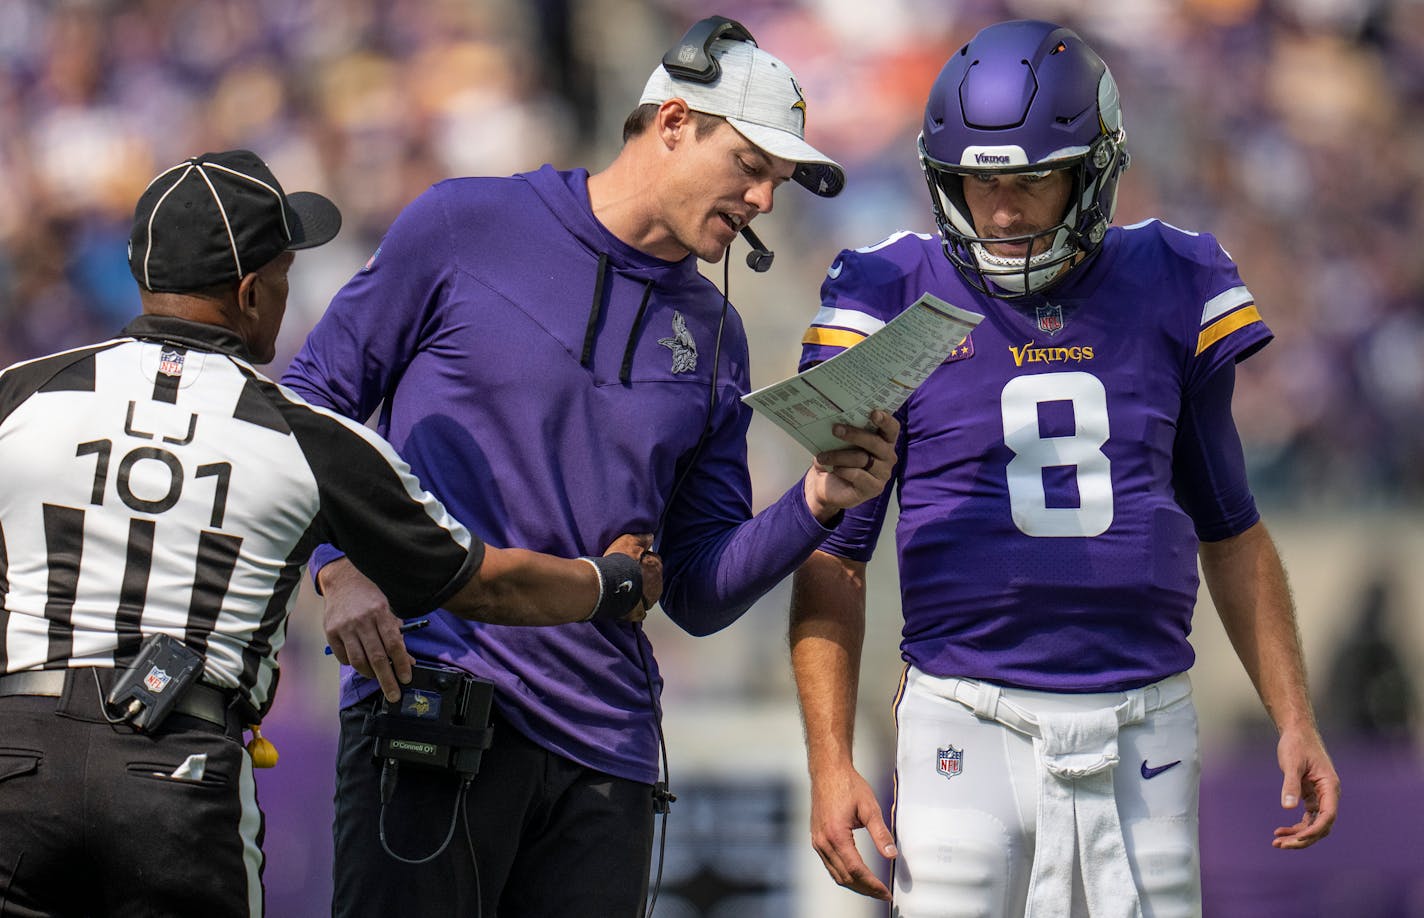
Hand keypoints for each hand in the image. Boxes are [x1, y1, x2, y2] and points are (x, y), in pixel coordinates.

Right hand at [319, 557, 412, 701]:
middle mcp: (362, 621)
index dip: (401, 664)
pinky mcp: (331, 632)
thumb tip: (408, 660)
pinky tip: (360, 663)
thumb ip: (396, 633)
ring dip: (370, 674)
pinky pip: (344, 657)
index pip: (394, 644)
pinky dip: (353, 665)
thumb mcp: (387, 609)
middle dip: (387, 680)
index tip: (406, 678)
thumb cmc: (369, 597)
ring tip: (377, 678)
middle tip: (394, 694)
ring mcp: (345, 627)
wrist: (343, 581)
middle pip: (377, 657)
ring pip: (358, 661)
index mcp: (380, 612)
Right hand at [602, 533, 661, 620]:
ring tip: (623, 588)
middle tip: (627, 574)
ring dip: (639, 591)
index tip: (632, 560)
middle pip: (651, 578)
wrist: (605, 586)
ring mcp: (647, 600)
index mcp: (656, 567)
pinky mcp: (638, 613)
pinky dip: (633, 606)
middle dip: (642, 576)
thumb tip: (650, 536)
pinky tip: (623, 602)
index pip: (654, 560)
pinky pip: (638, 610)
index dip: (642, 559)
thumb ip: (642, 538)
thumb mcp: (629, 541)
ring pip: (646, 594)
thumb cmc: (618, 564)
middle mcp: (656, 584)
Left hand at [804, 409, 900, 521]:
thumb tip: (836, 420)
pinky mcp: (874, 488)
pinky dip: (843, 470)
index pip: (891, 428)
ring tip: (822, 456)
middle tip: (835, 429)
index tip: (873, 412)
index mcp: (884, 441)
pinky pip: (858, 475)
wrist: (825, 487)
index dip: (885, 420)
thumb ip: (844, 431)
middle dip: (855, 434)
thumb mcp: (838, 443)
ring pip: (862, 459)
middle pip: (876, 442)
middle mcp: (888, 456)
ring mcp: (883, 474)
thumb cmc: (836, 460)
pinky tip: (834, 470)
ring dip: (839, 456)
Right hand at [808, 762, 896, 899]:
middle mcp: (823, 841)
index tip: (885, 891)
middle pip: (845, 876)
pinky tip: (856, 875)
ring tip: (872, 888)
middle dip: (865, 889)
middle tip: (882, 894)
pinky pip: (830, 865)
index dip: (872, 884)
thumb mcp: (869, 808)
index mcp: (836, 835)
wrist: (828, 772)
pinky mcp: (817, 839)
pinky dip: (844, 875)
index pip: (856, 869)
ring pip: (836, 874)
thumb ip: (881, 833)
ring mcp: (818, 842)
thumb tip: (891, 854)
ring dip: (855, 885)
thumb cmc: (847, 785)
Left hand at [1271, 726, 1339, 848]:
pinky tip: (1280, 832)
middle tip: (1280, 845)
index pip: (1328, 816)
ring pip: (1314, 825)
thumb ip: (1290, 785)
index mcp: (1330, 787)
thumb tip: (1287, 807)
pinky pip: (1307, 818)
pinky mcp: (1311, 796)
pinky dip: (1295, 826)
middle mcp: (1328, 795)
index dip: (1315, 830)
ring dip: (1298, 835)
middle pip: (1321, 826)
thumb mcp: (1292, 764)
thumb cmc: (1296, 744)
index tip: (1298, 838)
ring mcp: (1320, 797)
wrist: (1297, 732)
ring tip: (1277, 842)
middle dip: (1303, 838)